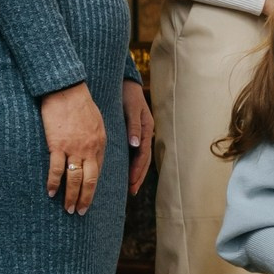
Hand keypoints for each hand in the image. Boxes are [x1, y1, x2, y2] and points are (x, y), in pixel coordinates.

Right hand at [40, 82, 105, 213]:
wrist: (66, 90)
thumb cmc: (80, 104)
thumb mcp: (96, 122)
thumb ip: (95, 140)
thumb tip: (92, 154)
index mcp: (100, 144)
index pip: (98, 173)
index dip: (93, 189)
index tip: (88, 199)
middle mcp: (90, 149)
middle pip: (89, 181)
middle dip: (85, 199)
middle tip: (79, 212)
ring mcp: (74, 148)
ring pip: (74, 179)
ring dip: (71, 196)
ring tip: (67, 209)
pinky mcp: (57, 145)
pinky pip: (56, 169)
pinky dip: (54, 183)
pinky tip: (51, 192)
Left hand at [122, 79, 153, 195]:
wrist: (126, 81)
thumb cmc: (128, 94)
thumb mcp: (131, 108)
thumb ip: (134, 127)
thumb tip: (136, 145)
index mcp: (147, 129)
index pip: (143, 155)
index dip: (137, 170)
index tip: (131, 183)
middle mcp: (146, 133)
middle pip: (144, 160)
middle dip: (138, 176)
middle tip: (131, 191)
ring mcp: (141, 133)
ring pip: (141, 157)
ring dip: (136, 172)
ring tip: (130, 186)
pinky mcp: (135, 132)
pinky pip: (136, 151)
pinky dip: (132, 162)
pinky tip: (127, 170)